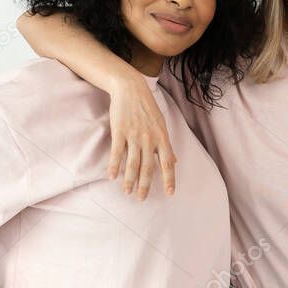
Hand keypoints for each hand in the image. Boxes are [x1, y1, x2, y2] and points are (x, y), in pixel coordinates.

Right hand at [107, 73, 176, 198]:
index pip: (168, 163)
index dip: (170, 179)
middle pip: (148, 167)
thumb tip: (175, 161)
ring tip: (127, 192)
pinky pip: (117, 152)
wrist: (131, 89)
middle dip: (145, 185)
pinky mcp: (120, 131)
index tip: (171, 193)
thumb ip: (166, 144)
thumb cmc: (147, 107)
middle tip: (141, 199)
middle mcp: (150, 139)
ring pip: (133, 163)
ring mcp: (135, 135)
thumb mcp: (162, 125)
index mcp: (162, 137)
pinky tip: (112, 176)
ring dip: (130, 180)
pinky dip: (114, 166)